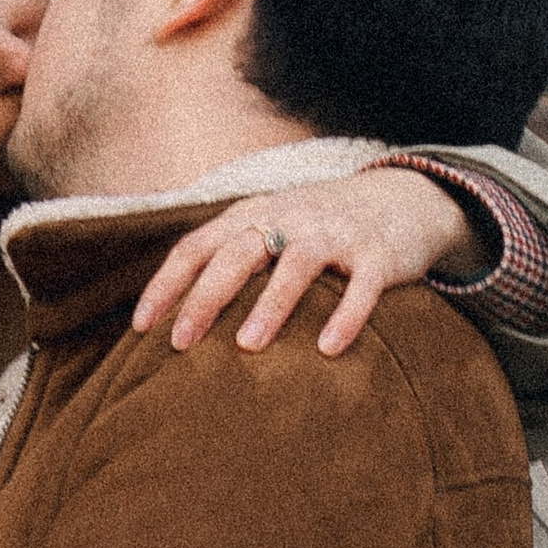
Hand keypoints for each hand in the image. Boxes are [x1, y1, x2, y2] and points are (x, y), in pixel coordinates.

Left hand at [131, 168, 484, 361]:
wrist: (404, 198)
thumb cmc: (321, 228)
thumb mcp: (272, 228)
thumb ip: (231, 258)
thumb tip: (176, 318)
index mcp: (256, 214)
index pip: (199, 245)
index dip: (167, 284)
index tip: (142, 327)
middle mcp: (291, 218)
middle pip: (240, 252)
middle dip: (207, 296)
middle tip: (181, 342)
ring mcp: (337, 234)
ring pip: (297, 263)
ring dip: (271, 304)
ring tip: (248, 346)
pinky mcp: (379, 254)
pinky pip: (361, 285)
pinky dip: (346, 315)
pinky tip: (329, 349)